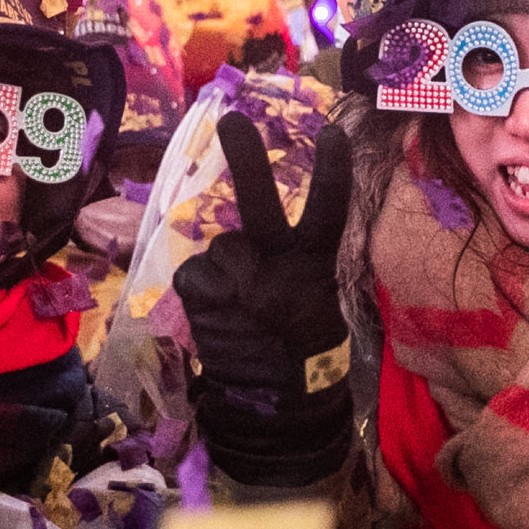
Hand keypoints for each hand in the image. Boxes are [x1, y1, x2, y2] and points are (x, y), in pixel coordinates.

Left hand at [173, 117, 354, 484]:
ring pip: (219, 251)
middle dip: (247, 159)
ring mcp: (235, 280)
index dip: (331, 172)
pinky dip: (202, 291)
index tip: (333, 132)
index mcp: (313, 266)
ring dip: (223, 271)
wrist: (276, 409)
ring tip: (240, 308)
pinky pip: (195, 276)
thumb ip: (291, 267)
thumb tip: (252, 244)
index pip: (327, 211)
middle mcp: (275, 266)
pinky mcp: (199, 295)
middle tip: (232, 119)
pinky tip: (219, 317)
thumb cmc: (302, 354)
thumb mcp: (315, 303)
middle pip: (258, 205)